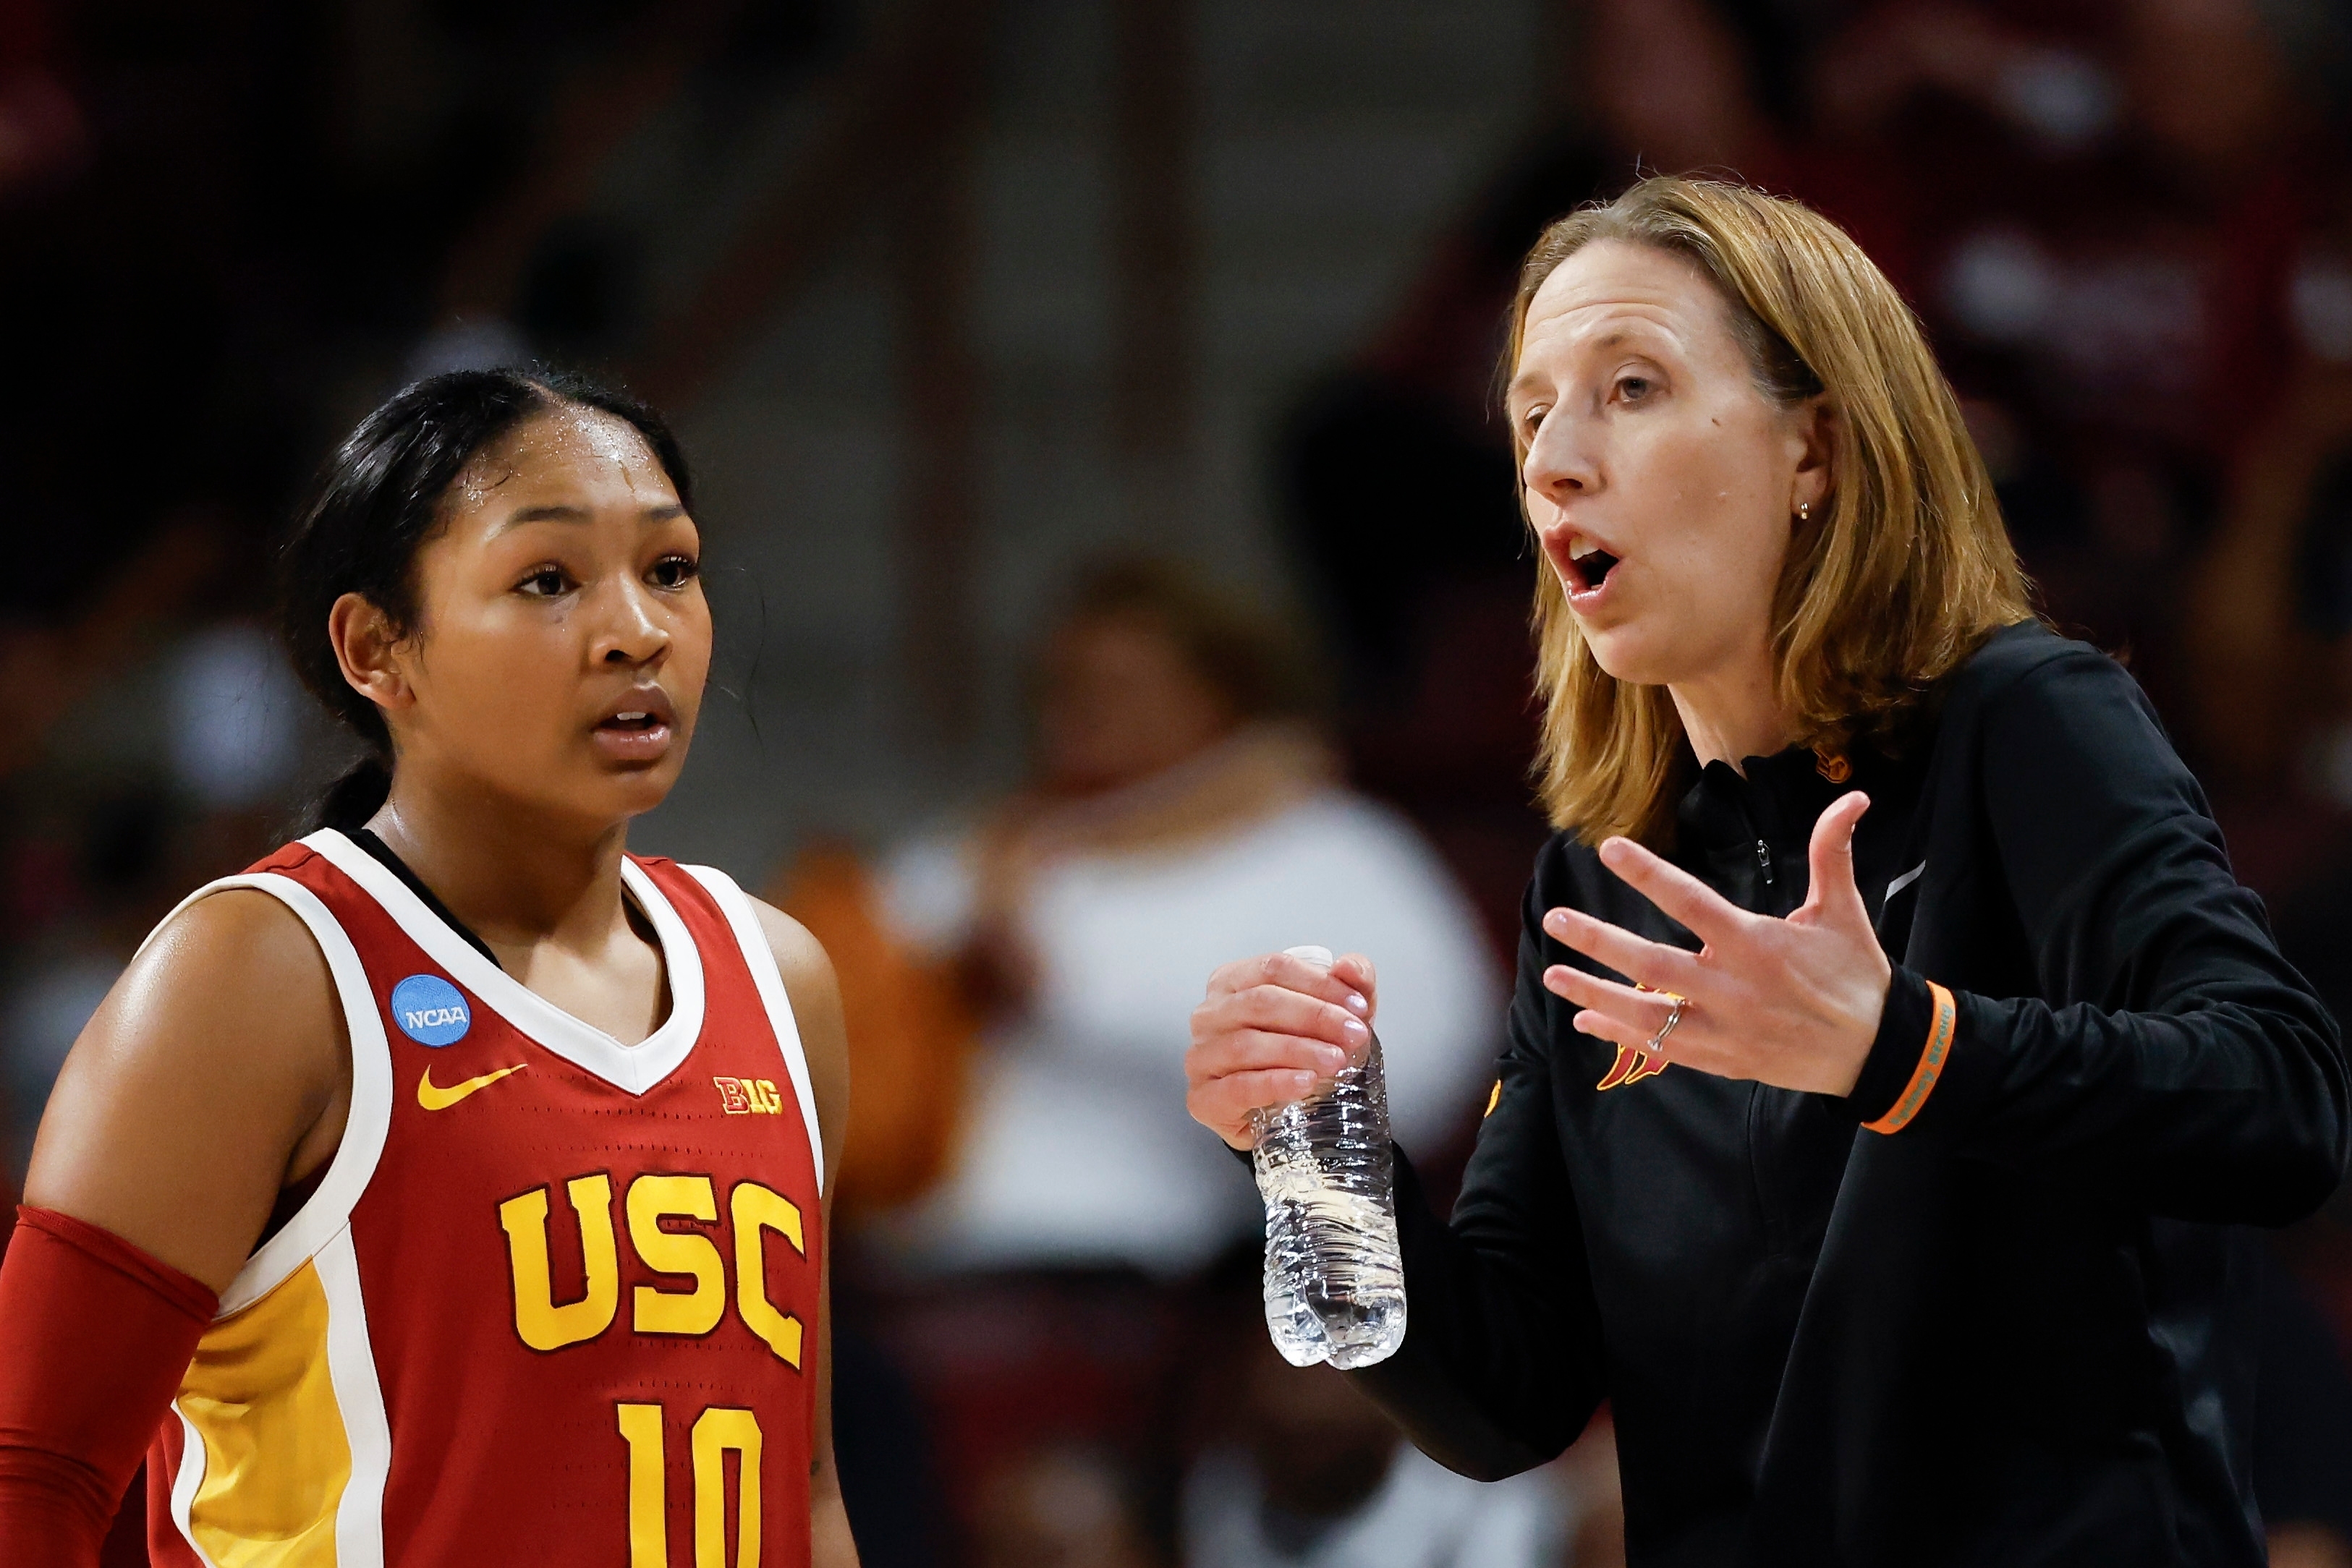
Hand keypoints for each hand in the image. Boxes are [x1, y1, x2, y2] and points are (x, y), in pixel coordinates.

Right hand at [1188, 951, 1377, 1150]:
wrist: (1285, 1113)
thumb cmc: (1302, 1054)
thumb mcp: (1335, 1014)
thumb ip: (1352, 983)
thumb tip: (1349, 967)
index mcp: (1232, 981)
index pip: (1273, 968)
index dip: (1320, 984)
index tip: (1358, 1006)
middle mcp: (1209, 1014)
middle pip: (1260, 1002)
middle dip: (1315, 1017)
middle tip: (1353, 1035)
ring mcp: (1201, 1056)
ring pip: (1247, 1044)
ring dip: (1298, 1050)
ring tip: (1335, 1061)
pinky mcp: (1203, 1098)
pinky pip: (1238, 1087)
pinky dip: (1275, 1083)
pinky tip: (1305, 1082)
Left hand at [1540, 791, 1890, 1096]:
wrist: (1878, 1051)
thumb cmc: (1856, 975)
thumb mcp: (1845, 911)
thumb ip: (1832, 852)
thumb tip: (1853, 796)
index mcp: (1757, 945)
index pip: (1691, 902)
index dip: (1648, 874)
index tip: (1609, 848)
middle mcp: (1734, 989)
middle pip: (1654, 964)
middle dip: (1600, 942)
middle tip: (1555, 920)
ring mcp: (1725, 1031)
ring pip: (1647, 1015)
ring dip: (1596, 995)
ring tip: (1551, 974)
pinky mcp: (1723, 1060)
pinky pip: (1662, 1049)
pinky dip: (1621, 1036)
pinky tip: (1584, 1021)